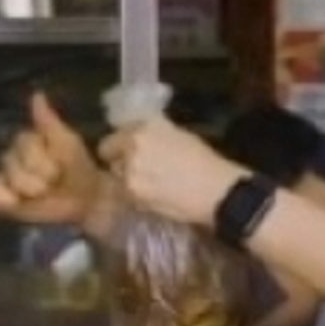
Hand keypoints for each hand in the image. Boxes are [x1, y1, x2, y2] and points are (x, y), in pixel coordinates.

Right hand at [0, 93, 107, 227]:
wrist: (85, 199)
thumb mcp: (67, 142)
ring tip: (39, 196)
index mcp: (25, 142)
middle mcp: (11, 158)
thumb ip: (49, 122)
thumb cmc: (77, 168)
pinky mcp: (0, 201)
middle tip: (52, 185)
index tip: (58, 170)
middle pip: (10, 165)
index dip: (41, 161)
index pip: (23, 146)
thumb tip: (36, 95)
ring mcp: (4, 180)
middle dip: (33, 180)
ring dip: (19, 193)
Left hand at [97, 117, 244, 229]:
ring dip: (125, 178)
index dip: (118, 144)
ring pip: (116, 176)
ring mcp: (129, 173)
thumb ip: (152, 132)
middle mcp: (131, 147)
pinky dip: (134, 194)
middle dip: (119, 160)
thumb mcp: (177, 134)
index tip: (126, 150)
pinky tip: (152, 194)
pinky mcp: (133, 196)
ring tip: (146, 182)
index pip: (113, 137)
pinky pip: (125, 193)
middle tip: (136, 167)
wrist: (215, 190)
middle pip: (109, 156)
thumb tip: (138, 134)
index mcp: (143, 128)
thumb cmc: (203, 160)